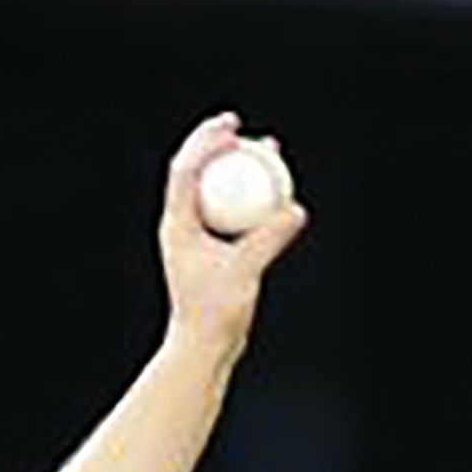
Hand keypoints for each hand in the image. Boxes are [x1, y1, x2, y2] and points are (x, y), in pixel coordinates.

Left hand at [156, 113, 306, 348]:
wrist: (204, 347)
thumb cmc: (215, 315)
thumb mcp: (244, 272)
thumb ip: (268, 238)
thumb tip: (295, 208)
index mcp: (177, 226)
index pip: (186, 171)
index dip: (207, 143)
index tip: (232, 128)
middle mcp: (181, 226)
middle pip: (194, 172)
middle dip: (214, 143)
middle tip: (238, 124)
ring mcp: (195, 238)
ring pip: (214, 190)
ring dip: (234, 166)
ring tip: (263, 149)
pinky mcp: (211, 250)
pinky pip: (229, 212)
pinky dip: (248, 197)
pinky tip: (274, 192)